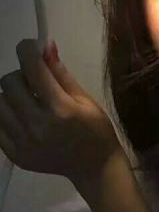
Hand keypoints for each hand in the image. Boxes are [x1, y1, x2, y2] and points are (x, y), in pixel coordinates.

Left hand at [0, 39, 120, 182]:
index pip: (33, 69)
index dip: (27, 50)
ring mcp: (22, 142)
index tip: (30, 46)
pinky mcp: (14, 154)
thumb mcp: (85, 97)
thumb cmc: (96, 127)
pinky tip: (22, 114)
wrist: (94, 166)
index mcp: (60, 108)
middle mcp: (37, 124)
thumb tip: (45, 46)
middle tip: (35, 80)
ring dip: (11, 94)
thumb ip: (61, 73)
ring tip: (27, 99)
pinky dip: (6, 114)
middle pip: (9, 83)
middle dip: (21, 73)